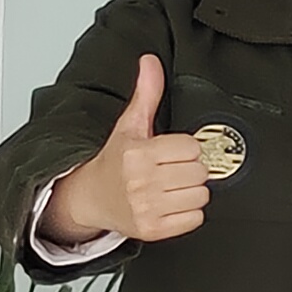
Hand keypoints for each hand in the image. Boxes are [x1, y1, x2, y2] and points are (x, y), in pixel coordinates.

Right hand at [43, 55, 209, 246]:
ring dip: (191, 191)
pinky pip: (195, 219)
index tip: (170, 151)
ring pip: (201, 195)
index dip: (185, 148)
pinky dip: (188, 213)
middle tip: (169, 170)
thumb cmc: (115, 161)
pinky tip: (170, 203)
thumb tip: (150, 61)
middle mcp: (140, 182)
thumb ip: (147, 93)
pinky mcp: (152, 230)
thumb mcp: (129, 125)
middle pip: (200, 172)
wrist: (90, 198)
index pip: (192, 147)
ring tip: (170, 186)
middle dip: (189, 169)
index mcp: (136, 154)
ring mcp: (146, 208)